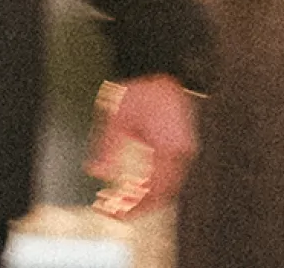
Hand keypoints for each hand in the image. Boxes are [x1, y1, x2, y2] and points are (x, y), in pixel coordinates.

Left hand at [88, 74, 197, 218]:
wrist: (172, 69)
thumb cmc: (148, 88)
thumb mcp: (119, 113)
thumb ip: (108, 145)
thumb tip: (97, 171)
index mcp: (168, 147)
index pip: (153, 191)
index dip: (133, 207)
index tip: (112, 214)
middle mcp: (182, 153)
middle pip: (163, 195)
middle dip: (137, 207)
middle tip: (113, 212)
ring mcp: (186, 151)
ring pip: (168, 188)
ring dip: (146, 198)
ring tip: (121, 202)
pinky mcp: (184, 147)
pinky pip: (171, 175)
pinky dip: (153, 186)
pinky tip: (136, 186)